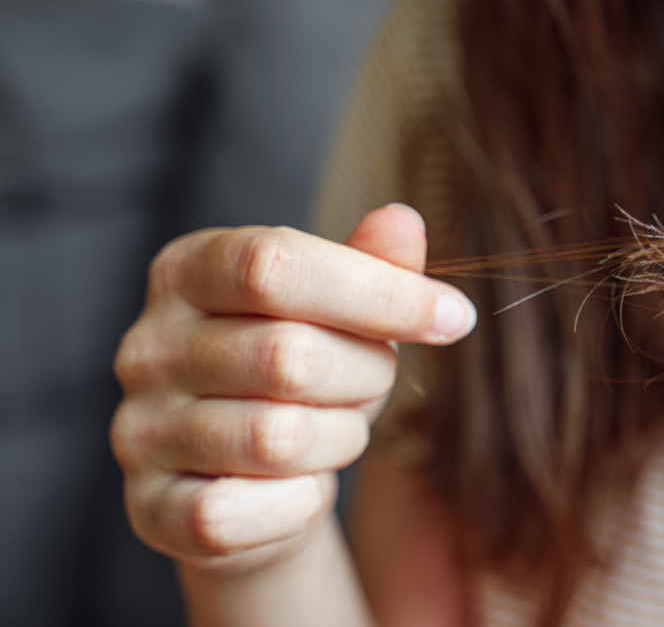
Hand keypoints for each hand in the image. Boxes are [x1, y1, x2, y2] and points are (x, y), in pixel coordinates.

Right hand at [111, 205, 474, 574]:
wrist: (251, 486)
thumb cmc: (304, 378)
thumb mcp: (344, 313)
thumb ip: (373, 265)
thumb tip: (403, 221)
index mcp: (188, 270)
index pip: (277, 265)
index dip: (378, 292)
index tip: (454, 317)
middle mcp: (148, 345)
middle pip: (289, 355)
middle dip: (366, 376)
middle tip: (373, 384)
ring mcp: (140, 429)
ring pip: (277, 438)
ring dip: (340, 439)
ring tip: (335, 432)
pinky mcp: (151, 508)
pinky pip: (244, 510)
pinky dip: (299, 503)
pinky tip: (300, 488)